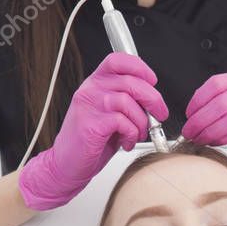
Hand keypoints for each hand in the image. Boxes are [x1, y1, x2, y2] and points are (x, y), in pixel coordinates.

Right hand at [19, 52, 169, 210]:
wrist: (67, 165)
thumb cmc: (91, 142)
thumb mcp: (110, 115)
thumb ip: (127, 102)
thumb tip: (153, 99)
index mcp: (95, 84)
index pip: (117, 61)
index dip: (139, 67)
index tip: (152, 82)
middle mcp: (90, 90)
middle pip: (130, 81)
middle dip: (153, 99)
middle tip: (160, 114)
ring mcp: (89, 106)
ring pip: (128, 102)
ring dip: (141, 122)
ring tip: (137, 134)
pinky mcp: (91, 125)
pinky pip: (123, 122)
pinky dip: (131, 134)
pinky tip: (126, 142)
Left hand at [181, 68, 226, 174]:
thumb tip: (198, 113)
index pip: (216, 84)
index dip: (198, 100)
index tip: (189, 113)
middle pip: (220, 103)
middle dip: (199, 120)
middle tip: (189, 131)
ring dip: (209, 132)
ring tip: (199, 139)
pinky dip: (223, 139)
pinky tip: (215, 142)